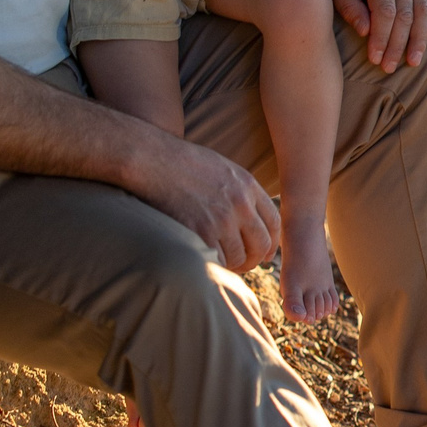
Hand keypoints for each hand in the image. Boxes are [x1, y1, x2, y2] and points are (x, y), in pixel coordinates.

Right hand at [126, 132, 281, 269]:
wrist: (152, 159)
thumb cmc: (181, 163)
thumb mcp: (222, 168)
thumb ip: (240, 191)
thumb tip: (250, 218)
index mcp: (248, 185)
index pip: (273, 222)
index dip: (272, 243)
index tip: (266, 253)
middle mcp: (239, 204)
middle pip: (260, 244)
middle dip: (255, 259)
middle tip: (244, 265)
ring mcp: (220, 220)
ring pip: (239, 257)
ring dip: (232, 265)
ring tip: (223, 265)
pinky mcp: (198, 232)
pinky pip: (216, 260)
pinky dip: (214, 266)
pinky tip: (208, 263)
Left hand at [317, 0, 426, 71]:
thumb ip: (348, 6)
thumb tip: (366, 32)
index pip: (385, 10)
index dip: (382, 38)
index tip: (375, 59)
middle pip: (406, 13)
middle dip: (398, 44)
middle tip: (389, 67)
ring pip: (423, 9)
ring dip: (420, 38)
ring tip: (414, 62)